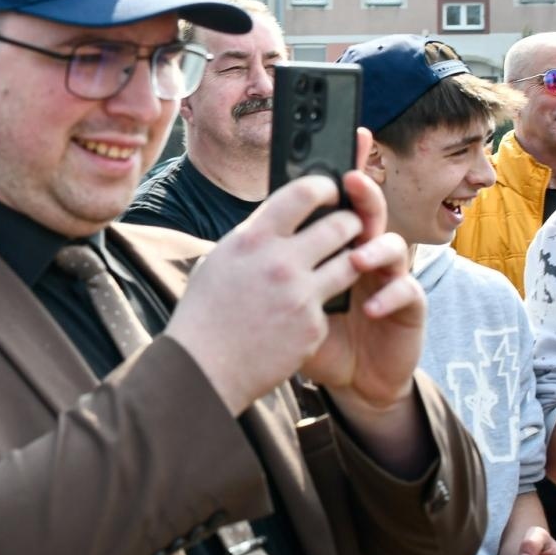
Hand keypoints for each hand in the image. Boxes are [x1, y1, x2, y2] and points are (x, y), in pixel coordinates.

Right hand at [167, 172, 366, 413]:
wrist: (203, 368)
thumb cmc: (205, 312)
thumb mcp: (220, 260)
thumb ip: (253, 239)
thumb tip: (278, 220)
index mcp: (253, 239)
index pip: (303, 193)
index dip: (325, 186)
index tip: (332, 190)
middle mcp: (280, 262)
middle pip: (340, 225)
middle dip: (351, 222)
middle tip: (350, 225)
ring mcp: (300, 295)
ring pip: (350, 263)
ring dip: (352, 258)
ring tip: (346, 260)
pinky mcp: (313, 326)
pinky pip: (330, 304)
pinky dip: (321, 306)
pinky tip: (304, 312)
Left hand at [302, 130, 425, 408]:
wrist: (350, 380)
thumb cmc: (315, 334)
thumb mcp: (289, 299)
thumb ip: (281, 267)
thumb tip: (249, 233)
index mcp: (338, 243)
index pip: (341, 200)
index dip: (347, 166)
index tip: (346, 136)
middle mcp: (368, 251)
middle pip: (370, 211)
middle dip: (363, 195)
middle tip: (351, 182)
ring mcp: (391, 276)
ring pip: (393, 245)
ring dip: (374, 247)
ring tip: (354, 257)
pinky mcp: (410, 306)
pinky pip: (407, 291)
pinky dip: (389, 296)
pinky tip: (369, 306)